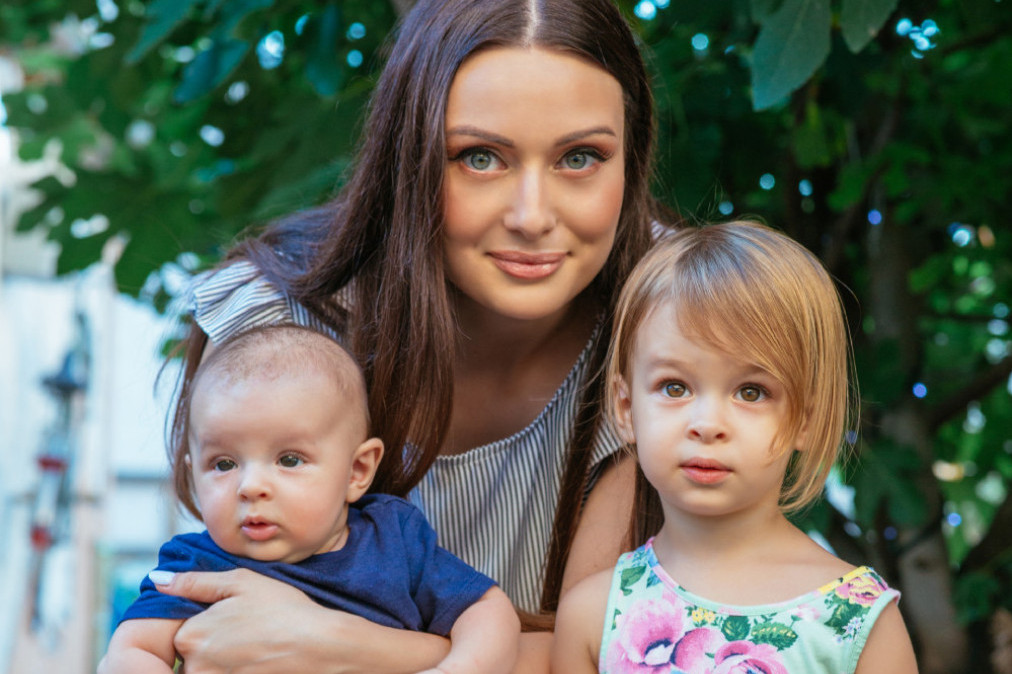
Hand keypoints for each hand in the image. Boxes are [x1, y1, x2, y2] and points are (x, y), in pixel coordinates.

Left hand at [156, 568, 342, 672]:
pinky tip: (259, 662)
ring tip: (257, 648)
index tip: (236, 619)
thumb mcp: (241, 582)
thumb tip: (157, 580)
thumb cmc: (283, 609)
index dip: (209, 623)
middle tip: (250, 635)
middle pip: (193, 656)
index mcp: (191, 635)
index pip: (183, 632)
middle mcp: (196, 666)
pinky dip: (240, 668)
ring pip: (209, 669)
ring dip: (227, 660)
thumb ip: (195, 582)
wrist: (320, 646)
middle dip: (216, 646)